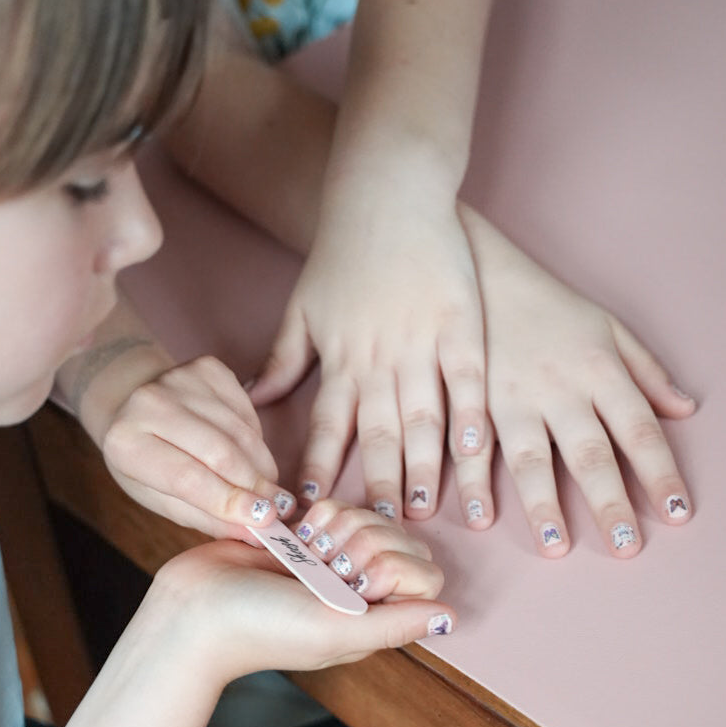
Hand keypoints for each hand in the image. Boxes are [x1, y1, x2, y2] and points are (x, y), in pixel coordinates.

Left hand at [101, 354, 296, 540]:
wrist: (130, 401)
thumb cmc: (145, 458)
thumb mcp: (159, 497)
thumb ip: (205, 516)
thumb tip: (255, 532)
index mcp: (126, 443)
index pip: (187, 478)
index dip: (229, 500)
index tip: (264, 521)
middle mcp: (148, 403)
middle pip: (220, 451)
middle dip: (255, 484)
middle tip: (279, 509)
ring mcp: (180, 378)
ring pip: (240, 431)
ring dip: (261, 464)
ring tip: (268, 486)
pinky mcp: (207, 366)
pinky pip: (247, 409)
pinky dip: (256, 438)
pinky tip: (249, 452)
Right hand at [147, 501, 454, 684]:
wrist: (193, 606)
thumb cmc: (259, 629)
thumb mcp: (333, 631)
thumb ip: (394, 624)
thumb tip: (452, 618)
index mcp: (374, 620)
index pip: (424, 575)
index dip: (395, 566)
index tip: (356, 581)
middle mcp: (360, 591)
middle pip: (401, 540)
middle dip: (365, 541)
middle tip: (326, 565)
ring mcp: (334, 561)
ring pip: (372, 517)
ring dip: (340, 527)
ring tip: (308, 553)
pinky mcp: (307, 536)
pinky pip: (338, 506)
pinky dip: (321, 514)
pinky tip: (296, 536)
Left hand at [249, 200, 485, 522]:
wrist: (387, 194)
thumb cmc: (343, 251)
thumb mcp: (303, 307)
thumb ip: (283, 360)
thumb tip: (251, 399)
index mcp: (339, 358)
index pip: (324, 427)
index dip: (319, 470)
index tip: (313, 510)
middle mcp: (377, 360)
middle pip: (375, 436)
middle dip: (374, 488)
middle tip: (376, 533)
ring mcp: (421, 343)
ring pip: (421, 418)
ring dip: (421, 468)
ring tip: (422, 511)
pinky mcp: (459, 325)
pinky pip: (466, 381)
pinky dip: (471, 418)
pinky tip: (474, 451)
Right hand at [458, 206, 695, 557]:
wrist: (479, 269)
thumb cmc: (548, 303)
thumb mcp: (607, 326)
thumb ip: (647, 370)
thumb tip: (684, 410)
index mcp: (598, 369)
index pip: (639, 429)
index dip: (660, 473)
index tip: (678, 513)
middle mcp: (558, 388)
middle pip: (590, 452)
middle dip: (609, 501)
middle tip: (625, 545)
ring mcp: (511, 396)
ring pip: (531, 457)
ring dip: (543, 504)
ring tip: (556, 545)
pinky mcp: (470, 400)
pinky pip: (473, 449)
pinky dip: (474, 484)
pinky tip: (479, 516)